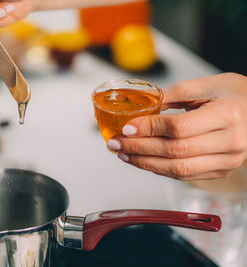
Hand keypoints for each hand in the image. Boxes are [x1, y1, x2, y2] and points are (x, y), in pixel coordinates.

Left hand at [107, 73, 246, 180]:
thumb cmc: (238, 94)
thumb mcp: (207, 84)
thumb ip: (172, 95)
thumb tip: (141, 108)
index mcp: (228, 114)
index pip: (179, 127)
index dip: (149, 129)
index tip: (125, 127)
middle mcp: (231, 141)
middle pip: (175, 151)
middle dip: (139, 149)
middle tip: (115, 143)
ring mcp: (228, 160)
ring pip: (178, 169)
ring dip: (145, 163)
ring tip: (123, 154)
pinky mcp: (221, 170)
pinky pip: (185, 175)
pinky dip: (160, 169)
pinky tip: (143, 161)